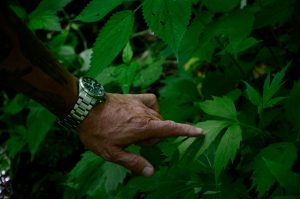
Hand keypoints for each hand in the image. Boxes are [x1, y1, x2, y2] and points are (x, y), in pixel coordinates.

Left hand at [78, 93, 202, 176]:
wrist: (83, 108)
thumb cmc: (96, 132)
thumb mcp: (112, 153)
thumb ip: (134, 162)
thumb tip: (151, 172)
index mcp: (142, 127)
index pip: (170, 128)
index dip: (186, 130)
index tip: (200, 132)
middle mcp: (144, 114)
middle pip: (160, 127)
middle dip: (152, 138)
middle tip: (134, 142)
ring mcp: (139, 103)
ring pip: (156, 117)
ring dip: (150, 126)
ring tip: (134, 130)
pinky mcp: (133, 97)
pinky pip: (151, 100)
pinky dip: (152, 108)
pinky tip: (143, 113)